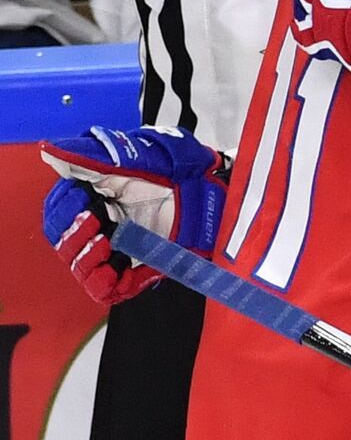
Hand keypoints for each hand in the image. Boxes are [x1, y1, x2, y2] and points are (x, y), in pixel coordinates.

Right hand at [40, 125, 226, 304]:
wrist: (212, 191)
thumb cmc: (178, 171)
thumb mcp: (135, 157)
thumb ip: (91, 157)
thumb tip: (49, 151)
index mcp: (95, 197)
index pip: (57, 211)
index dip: (63, 206)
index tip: (80, 194)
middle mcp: (102, 225)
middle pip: (62, 240)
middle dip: (70, 231)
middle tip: (92, 218)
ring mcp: (118, 249)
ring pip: (78, 266)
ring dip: (82, 255)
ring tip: (102, 240)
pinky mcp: (134, 270)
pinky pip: (105, 289)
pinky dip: (103, 281)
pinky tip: (114, 265)